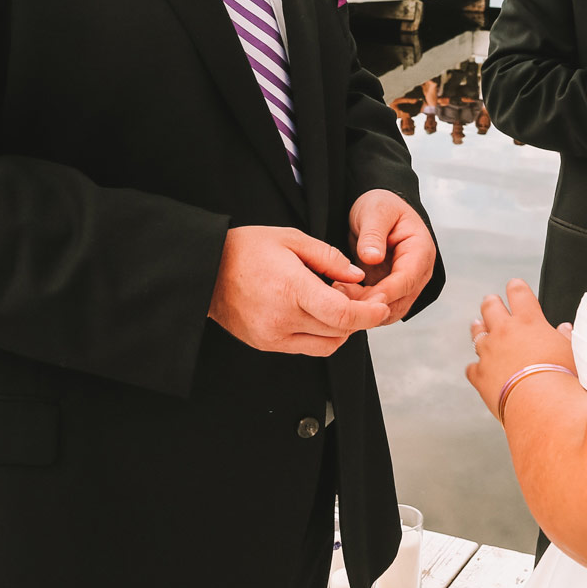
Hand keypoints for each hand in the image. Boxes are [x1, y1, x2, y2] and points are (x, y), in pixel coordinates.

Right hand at [208, 227, 390, 356]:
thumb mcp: (291, 239)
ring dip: (341, 328)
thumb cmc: (246, 249)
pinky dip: (321, 335)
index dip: (368, 313)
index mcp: (291, 289)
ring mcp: (273, 336)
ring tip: (334, 303)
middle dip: (358, 317)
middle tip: (358, 296)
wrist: (205, 271)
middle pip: (339, 330)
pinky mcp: (266, 344)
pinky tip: (316, 313)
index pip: (342, 314)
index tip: (381, 306)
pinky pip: (306, 348)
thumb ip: (329, 258)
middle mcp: (283, 318)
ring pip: (327, 344)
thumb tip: (357, 277)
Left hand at [339, 189, 437, 322]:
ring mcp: (405, 284)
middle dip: (372, 305)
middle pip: (401, 300)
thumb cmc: (380, 206)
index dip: (387, 292)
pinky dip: (362, 308)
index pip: (408, 279)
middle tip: (341, 299)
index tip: (365, 300)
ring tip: (337, 296)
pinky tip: (342, 298)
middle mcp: (418, 272)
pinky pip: (379, 307)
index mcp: (420, 250)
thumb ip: (373, 234)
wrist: (376, 212)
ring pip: (390, 310)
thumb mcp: (375, 212)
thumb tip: (373, 257)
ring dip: (366, 310)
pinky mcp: (390, 291)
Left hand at [465, 280, 575, 418]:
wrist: (541, 404)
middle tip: (491, 302)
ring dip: (478, 329)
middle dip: (491, 303)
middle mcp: (504, 332)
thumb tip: (565, 329)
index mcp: (529, 321)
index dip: (516, 288)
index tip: (514, 286)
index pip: (519, 293)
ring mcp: (489, 352)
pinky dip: (476, 368)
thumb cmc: (562, 378)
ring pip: (477, 334)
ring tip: (478, 326)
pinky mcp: (479, 375)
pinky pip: (472, 368)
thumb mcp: (572, 352)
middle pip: (490, 307)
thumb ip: (565, 338)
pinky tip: (479, 370)